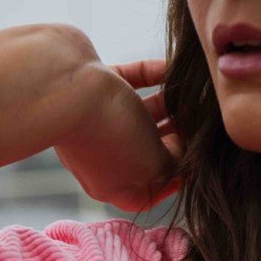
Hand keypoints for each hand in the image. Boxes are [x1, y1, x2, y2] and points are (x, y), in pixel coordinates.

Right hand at [53, 55, 183, 214]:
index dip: (176, 179)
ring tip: (193, 95)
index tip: (197, 160)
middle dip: (176, 137)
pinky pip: (131, 81)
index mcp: (111, 185)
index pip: (149, 191)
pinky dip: (152, 76)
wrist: (60, 84)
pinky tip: (173, 68)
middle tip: (200, 122)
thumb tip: (184, 151)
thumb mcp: (153, 163)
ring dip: (168, 105)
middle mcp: (102, 155)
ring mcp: (96, 119)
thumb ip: (174, 164)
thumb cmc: (109, 133)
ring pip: (141, 114)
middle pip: (148, 151)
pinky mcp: (94, 84)